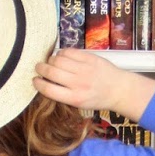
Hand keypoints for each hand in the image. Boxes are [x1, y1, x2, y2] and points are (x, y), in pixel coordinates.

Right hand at [32, 49, 154, 123]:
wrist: (118, 89)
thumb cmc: (97, 98)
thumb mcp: (79, 103)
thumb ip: (63, 94)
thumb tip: (44, 81)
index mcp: (75, 98)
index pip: (48, 89)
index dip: (37, 83)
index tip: (35, 80)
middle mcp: (79, 84)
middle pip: (51, 71)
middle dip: (40, 68)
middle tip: (39, 67)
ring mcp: (84, 69)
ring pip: (58, 59)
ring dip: (50, 60)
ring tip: (51, 62)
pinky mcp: (90, 58)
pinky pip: (68, 51)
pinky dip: (61, 53)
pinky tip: (62, 57)